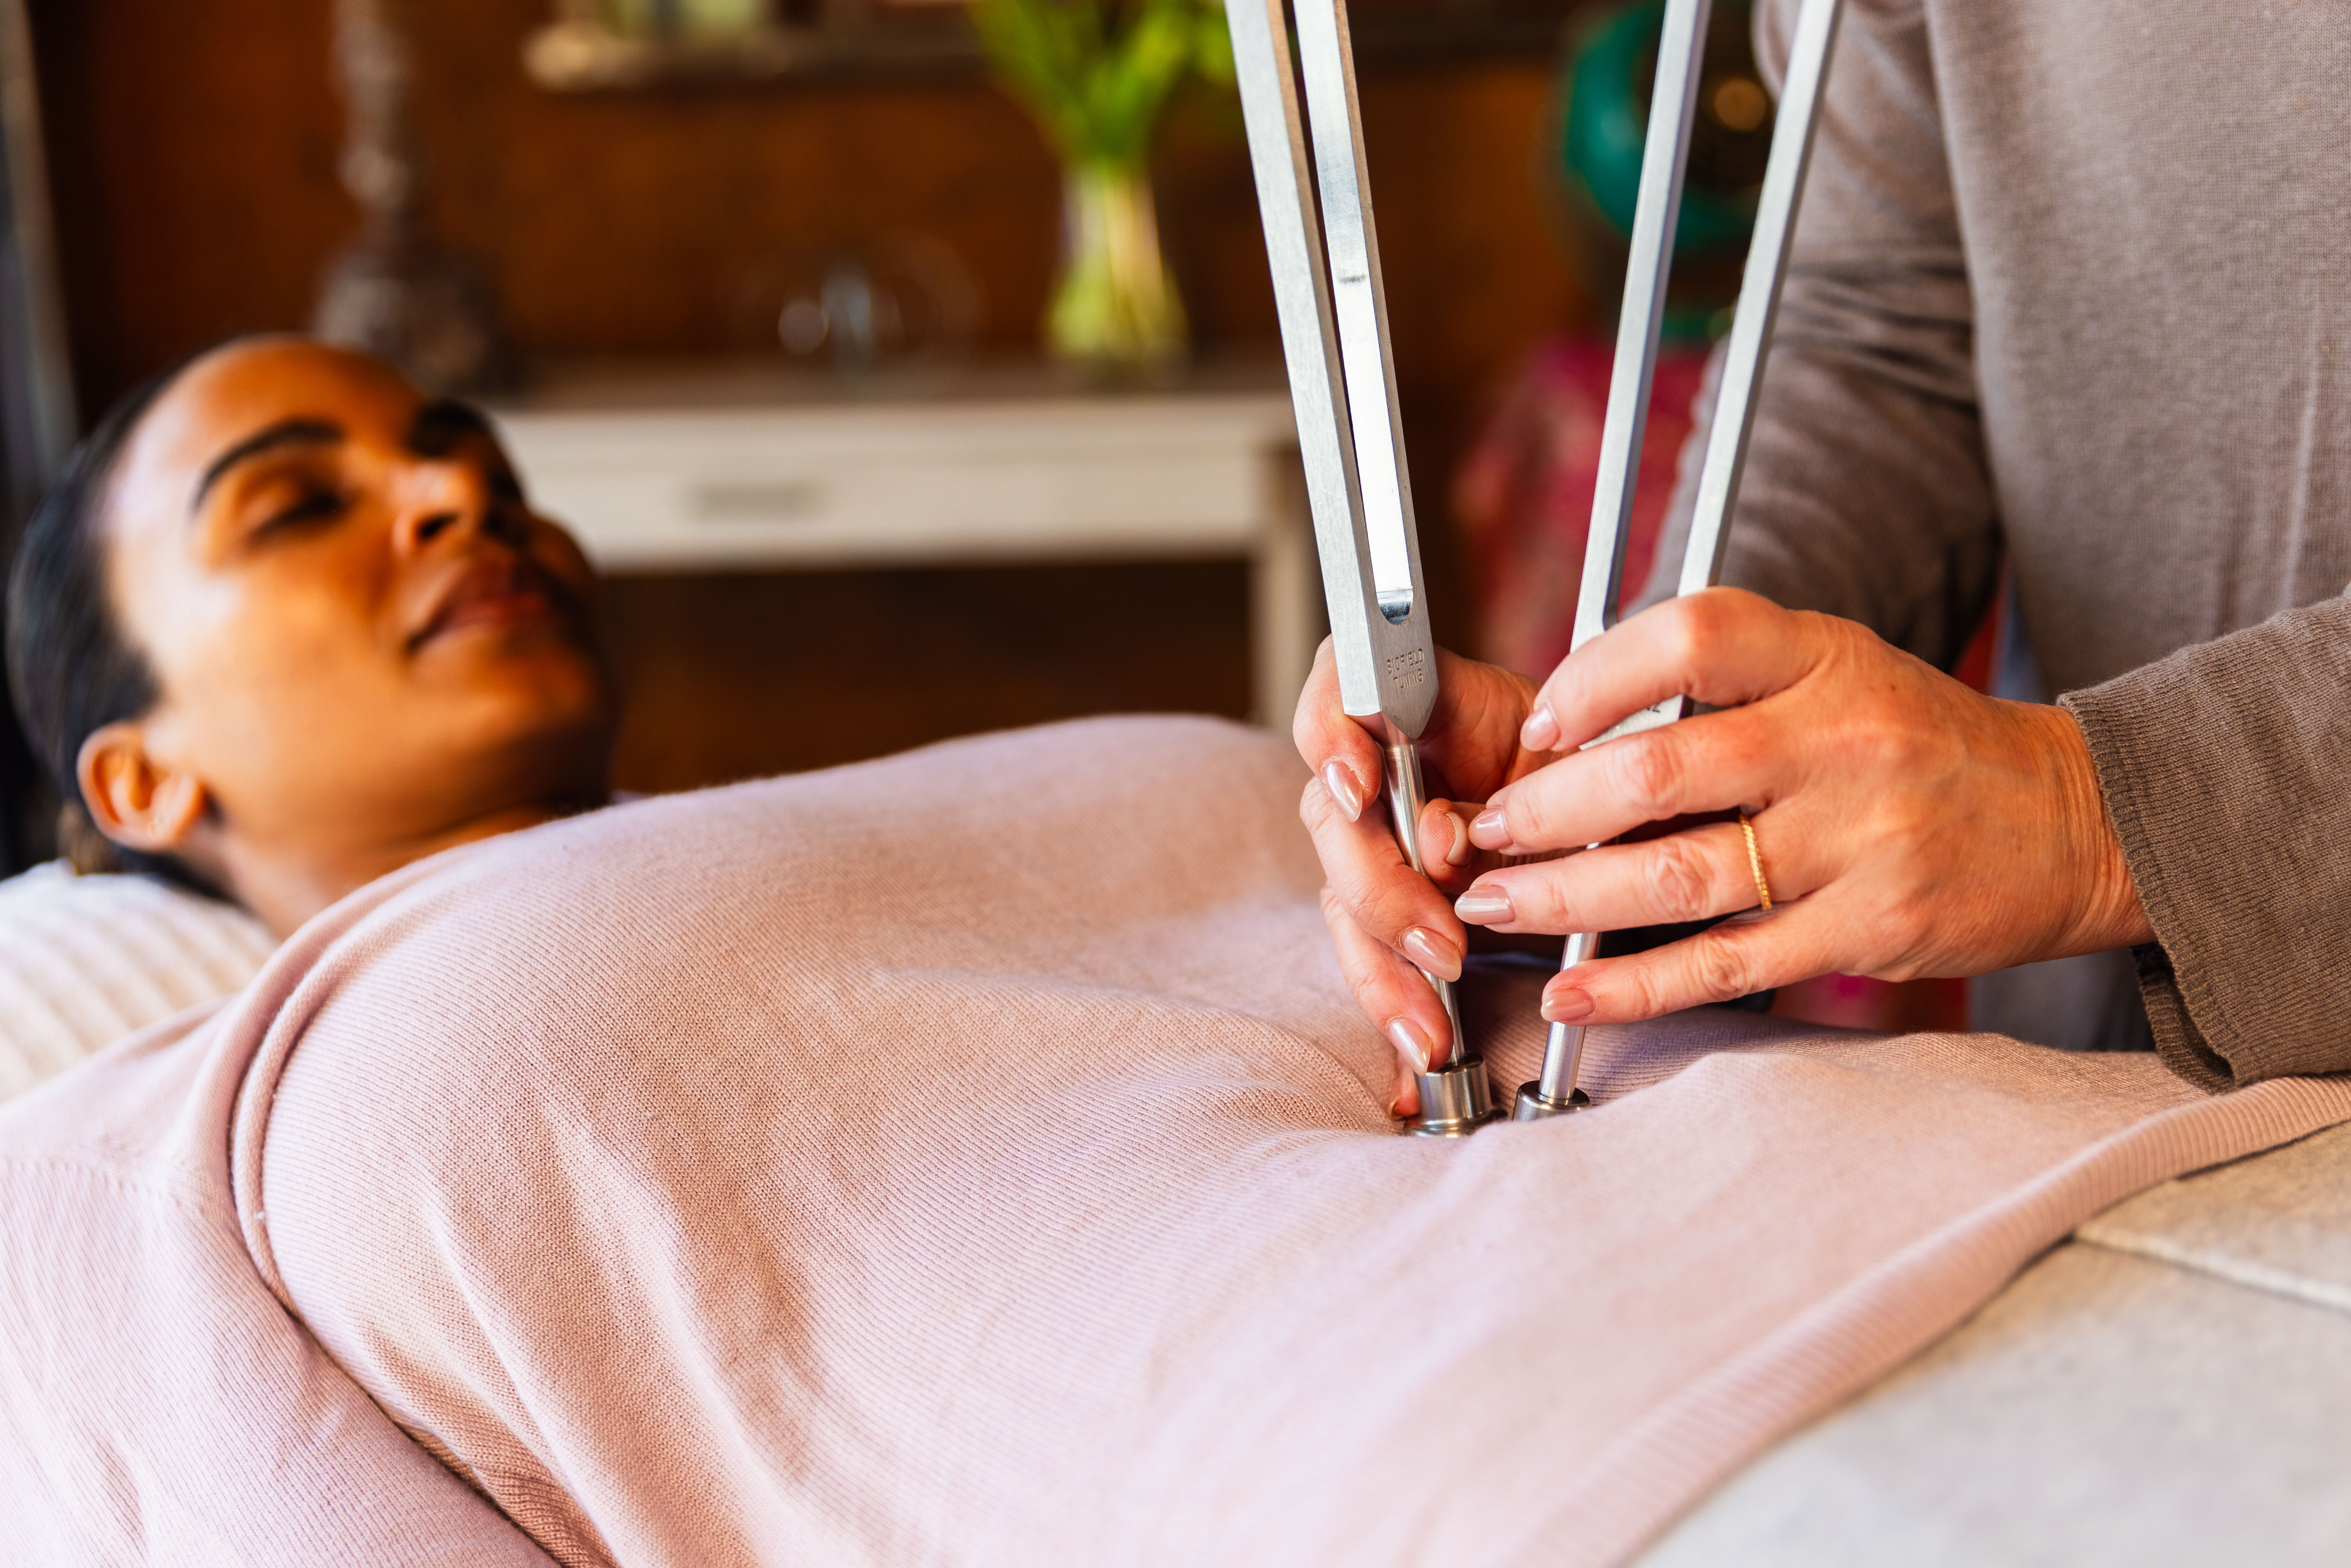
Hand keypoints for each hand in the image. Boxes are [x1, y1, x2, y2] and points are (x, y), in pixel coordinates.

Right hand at [1293, 638, 1551, 1115]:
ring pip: (1346, 901)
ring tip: (1427, 1032)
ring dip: (1385, 971)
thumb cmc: (1597, 768)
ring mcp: (1379, 840)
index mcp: (1420, 704)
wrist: (1622, 813)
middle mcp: (1380, 769)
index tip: (1359, 786)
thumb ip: (1512, 786)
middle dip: (1381, 891)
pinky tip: (1414, 1063)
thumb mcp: (1575, 759)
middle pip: (1335, 819)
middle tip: (1437, 945)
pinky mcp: (1393, 905)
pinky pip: (1375, 957)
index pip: (1343, 692)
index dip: (1334, 736)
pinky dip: (1397, 1011)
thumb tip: (1443, 841)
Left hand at [1456, 588, 2152, 1027]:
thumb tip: (1578, 725)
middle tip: (1486, 831)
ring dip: (1568, 899)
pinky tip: (1573, 992)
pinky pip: (1727, 964)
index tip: (1538, 725)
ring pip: (1678, 877)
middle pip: (1659, 770)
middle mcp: (1839, 743)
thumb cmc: (1921, 742)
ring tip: (1498, 902)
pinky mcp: (1866, 930)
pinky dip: (1636, 986)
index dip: (1594, 677)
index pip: (1690, 636)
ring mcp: (1856, 843)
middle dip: (1549, 809)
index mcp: (1826, 659)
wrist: (2069, 820)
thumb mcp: (1837, 669)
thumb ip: (1725, 682)